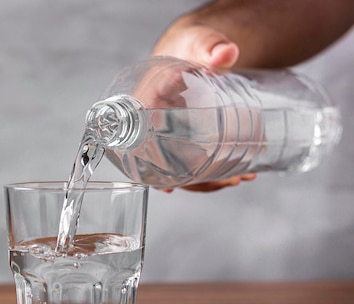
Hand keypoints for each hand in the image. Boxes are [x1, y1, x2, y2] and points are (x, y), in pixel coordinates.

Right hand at [152, 19, 255, 191]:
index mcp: (143, 104)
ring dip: (207, 181)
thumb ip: (211, 46)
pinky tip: (234, 176)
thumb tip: (226, 54)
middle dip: (194, 180)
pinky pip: (193, 164)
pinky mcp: (188, 141)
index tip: (170, 185)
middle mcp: (153, 126)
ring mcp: (171, 137)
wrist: (198, 50)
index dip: (152, 167)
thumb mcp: (199, 44)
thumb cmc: (190, 48)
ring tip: (238, 179)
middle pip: (163, 164)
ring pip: (180, 169)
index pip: (139, 139)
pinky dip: (211, 175)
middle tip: (228, 180)